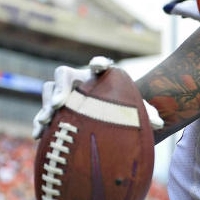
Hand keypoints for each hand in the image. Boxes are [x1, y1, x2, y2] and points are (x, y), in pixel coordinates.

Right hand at [31, 56, 162, 138]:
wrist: (108, 113)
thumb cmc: (123, 108)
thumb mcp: (136, 110)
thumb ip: (147, 113)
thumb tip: (160, 124)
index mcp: (101, 77)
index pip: (99, 65)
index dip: (98, 63)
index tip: (99, 65)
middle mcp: (79, 79)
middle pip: (64, 74)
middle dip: (61, 87)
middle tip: (61, 103)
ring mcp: (64, 92)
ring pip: (49, 89)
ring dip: (46, 104)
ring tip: (45, 121)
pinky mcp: (56, 108)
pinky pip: (43, 110)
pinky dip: (40, 123)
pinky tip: (39, 136)